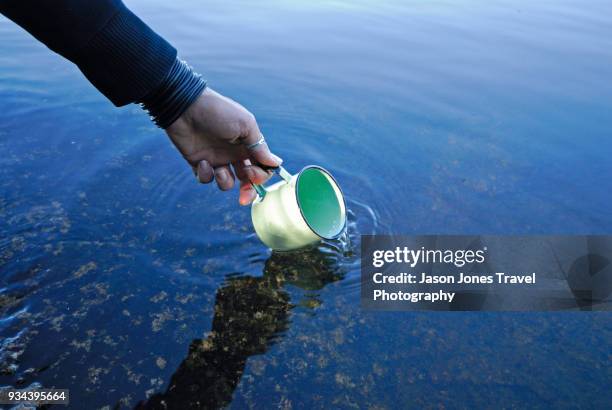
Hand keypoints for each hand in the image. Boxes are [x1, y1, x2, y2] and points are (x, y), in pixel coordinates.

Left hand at [165, 88, 281, 204]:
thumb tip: (277, 163)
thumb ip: (260, 147)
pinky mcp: (199, 162)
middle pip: (247, 180)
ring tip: (219, 171)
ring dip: (225, 182)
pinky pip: (206, 179)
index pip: (261, 167)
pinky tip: (202, 162)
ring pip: (227, 183)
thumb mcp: (245, 126)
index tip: (254, 173)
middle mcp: (234, 154)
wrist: (185, 107)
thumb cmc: (219, 112)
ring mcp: (217, 159)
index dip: (261, 175)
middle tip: (243, 197)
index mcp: (248, 145)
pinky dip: (205, 175)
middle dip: (248, 190)